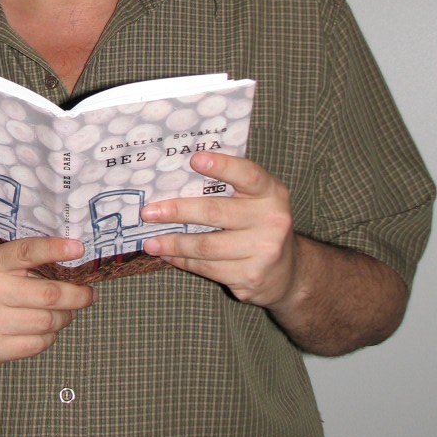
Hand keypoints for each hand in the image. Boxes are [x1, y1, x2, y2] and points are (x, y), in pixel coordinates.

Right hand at [0, 237, 96, 368]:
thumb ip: (23, 263)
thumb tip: (71, 264)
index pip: (27, 251)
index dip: (56, 249)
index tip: (79, 249)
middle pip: (48, 294)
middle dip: (77, 295)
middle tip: (89, 294)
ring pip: (48, 322)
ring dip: (65, 317)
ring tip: (67, 313)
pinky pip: (38, 345)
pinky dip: (50, 337)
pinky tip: (47, 330)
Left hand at [141, 152, 297, 307]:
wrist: (287, 272)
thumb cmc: (259, 224)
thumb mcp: (257, 200)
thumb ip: (231, 186)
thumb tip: (177, 175)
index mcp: (272, 193)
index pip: (248, 175)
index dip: (222, 166)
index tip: (194, 159)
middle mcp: (272, 220)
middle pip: (216, 213)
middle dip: (177, 211)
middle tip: (149, 212)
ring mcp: (263, 251)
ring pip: (206, 246)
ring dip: (173, 243)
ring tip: (150, 242)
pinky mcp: (250, 277)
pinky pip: (208, 268)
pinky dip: (183, 261)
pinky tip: (168, 256)